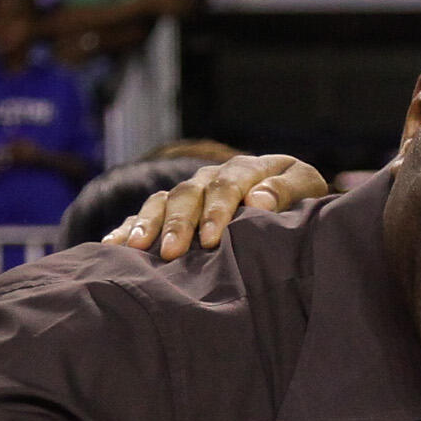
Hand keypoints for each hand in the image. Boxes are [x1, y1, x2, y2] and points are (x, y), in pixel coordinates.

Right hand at [111, 153, 332, 257]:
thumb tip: (256, 202)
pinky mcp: (174, 209)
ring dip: (148, 224)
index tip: (211, 240)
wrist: (290, 197)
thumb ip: (286, 192)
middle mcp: (212, 176)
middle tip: (170, 251)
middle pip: (188, 194)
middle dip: (178, 223)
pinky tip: (112, 245)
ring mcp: (190, 192)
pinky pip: (146, 215)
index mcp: (246, 169)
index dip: (217, 212)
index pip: (226, 186)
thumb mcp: (307, 188)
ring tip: (137, 249)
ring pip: (161, 201)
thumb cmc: (302, 199)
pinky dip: (129, 228)